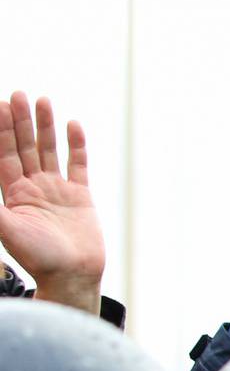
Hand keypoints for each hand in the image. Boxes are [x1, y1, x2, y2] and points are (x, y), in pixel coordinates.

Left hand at [0, 93, 104, 314]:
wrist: (72, 276)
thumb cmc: (37, 258)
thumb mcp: (6, 229)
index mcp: (13, 193)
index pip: (3, 154)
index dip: (1, 130)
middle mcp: (33, 187)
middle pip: (24, 146)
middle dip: (20, 120)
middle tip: (16, 94)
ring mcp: (57, 190)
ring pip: (49, 150)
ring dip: (45, 126)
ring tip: (42, 100)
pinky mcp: (81, 197)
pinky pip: (78, 165)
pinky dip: (76, 145)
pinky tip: (73, 125)